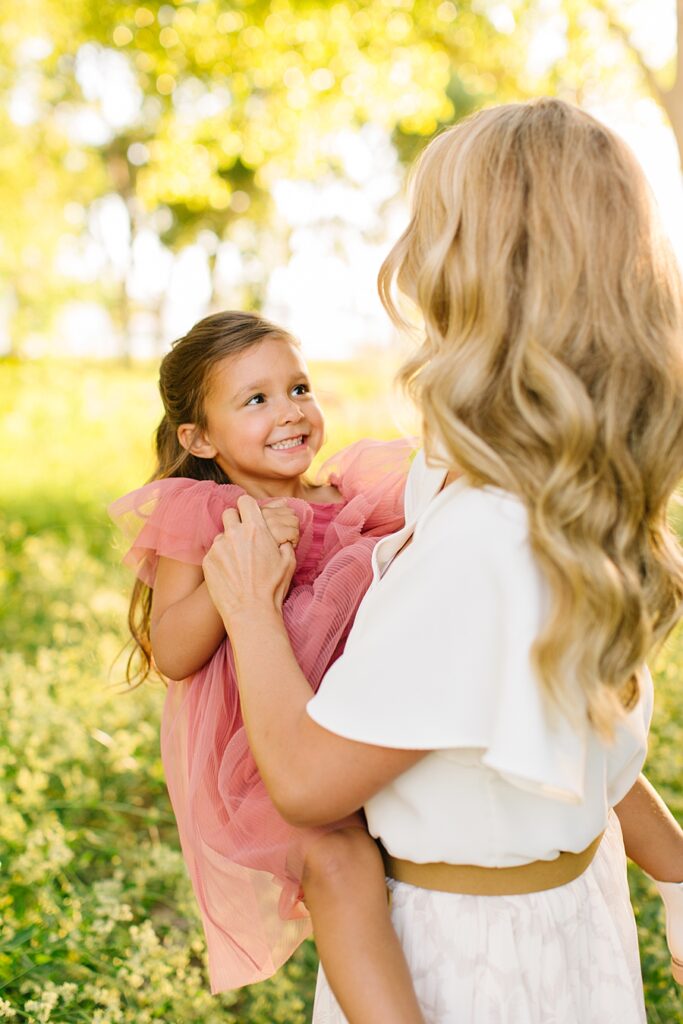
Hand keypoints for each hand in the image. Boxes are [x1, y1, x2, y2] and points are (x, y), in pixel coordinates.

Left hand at [203, 495, 296, 626]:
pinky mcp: (208, 560)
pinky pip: (213, 552)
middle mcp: (234, 533)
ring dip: (228, 541)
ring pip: (221, 534)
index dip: (248, 507)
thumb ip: (284, 542)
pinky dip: (220, 558)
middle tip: (243, 535)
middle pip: (229, 513)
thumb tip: (281, 537)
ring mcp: (218, 547)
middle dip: (236, 521)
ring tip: (238, 560)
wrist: (251, 612)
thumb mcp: (288, 562)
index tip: (250, 514)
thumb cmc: (272, 588)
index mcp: (256, 529)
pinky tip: (229, 572)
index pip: (245, 501)